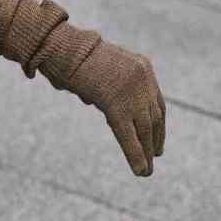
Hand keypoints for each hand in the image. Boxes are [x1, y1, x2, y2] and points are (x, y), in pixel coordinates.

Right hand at [38, 22, 166, 176]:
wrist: (62, 49)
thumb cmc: (69, 56)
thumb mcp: (96, 69)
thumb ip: (104, 85)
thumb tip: (95, 100)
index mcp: (141, 66)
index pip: (157, 101)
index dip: (159, 124)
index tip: (158, 141)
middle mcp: (143, 77)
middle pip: (154, 116)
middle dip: (154, 139)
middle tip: (155, 157)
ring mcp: (132, 90)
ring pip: (144, 128)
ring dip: (146, 152)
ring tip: (146, 171)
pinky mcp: (118, 104)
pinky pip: (129, 134)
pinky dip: (135, 154)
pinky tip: (140, 170)